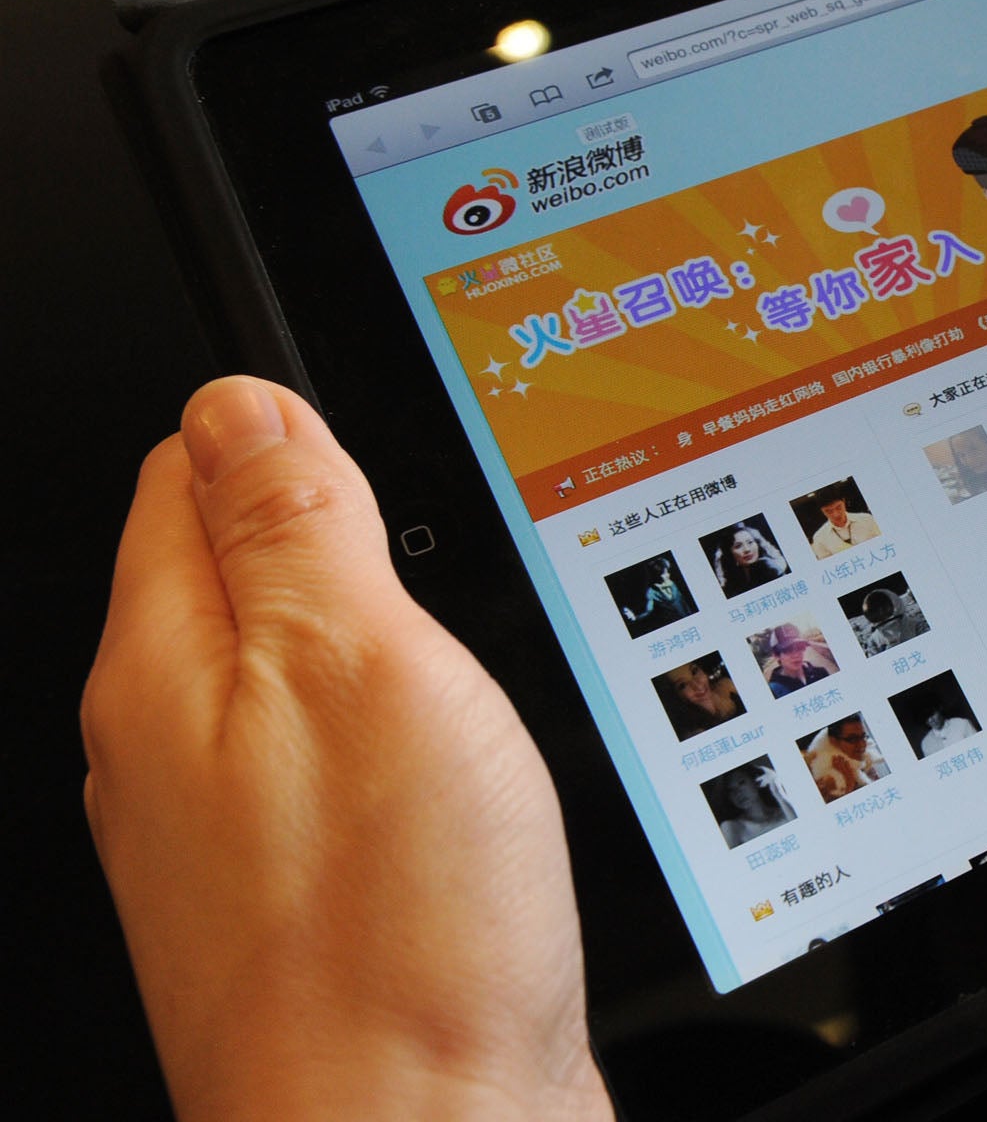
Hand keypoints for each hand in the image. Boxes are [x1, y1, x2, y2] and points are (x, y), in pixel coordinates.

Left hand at [82, 377, 612, 1121]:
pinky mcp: (311, 895)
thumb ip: (298, 526)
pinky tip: (464, 759)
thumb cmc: (390, 932)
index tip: (373, 436)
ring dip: (381, 637)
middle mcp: (177, 750)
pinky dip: (404, 732)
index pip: (186, 476)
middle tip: (440, 542)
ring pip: (302, 673)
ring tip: (463, 643)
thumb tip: (243, 405)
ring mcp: (240, 831)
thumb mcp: (360, 665)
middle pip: (240, 571)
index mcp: (170, 669)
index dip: (286, 429)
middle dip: (341, 532)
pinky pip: (345, 764)